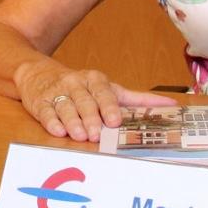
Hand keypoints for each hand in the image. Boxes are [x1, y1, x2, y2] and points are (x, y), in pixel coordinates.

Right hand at [15, 61, 175, 142]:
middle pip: (85, 101)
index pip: (104, 92)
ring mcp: (57, 92)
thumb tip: (169, 105)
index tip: (114, 120)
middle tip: (96, 133)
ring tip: (78, 134)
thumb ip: (136, 99)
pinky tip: (57, 130)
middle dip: (90, 117)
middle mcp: (76, 84)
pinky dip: (51, 121)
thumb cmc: (80, 86)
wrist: (38, 72)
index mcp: (94, 80)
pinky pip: (46, 111)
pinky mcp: (40, 102)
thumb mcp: (108, 88)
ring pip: (66, 106)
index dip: (109, 106)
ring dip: (72, 121)